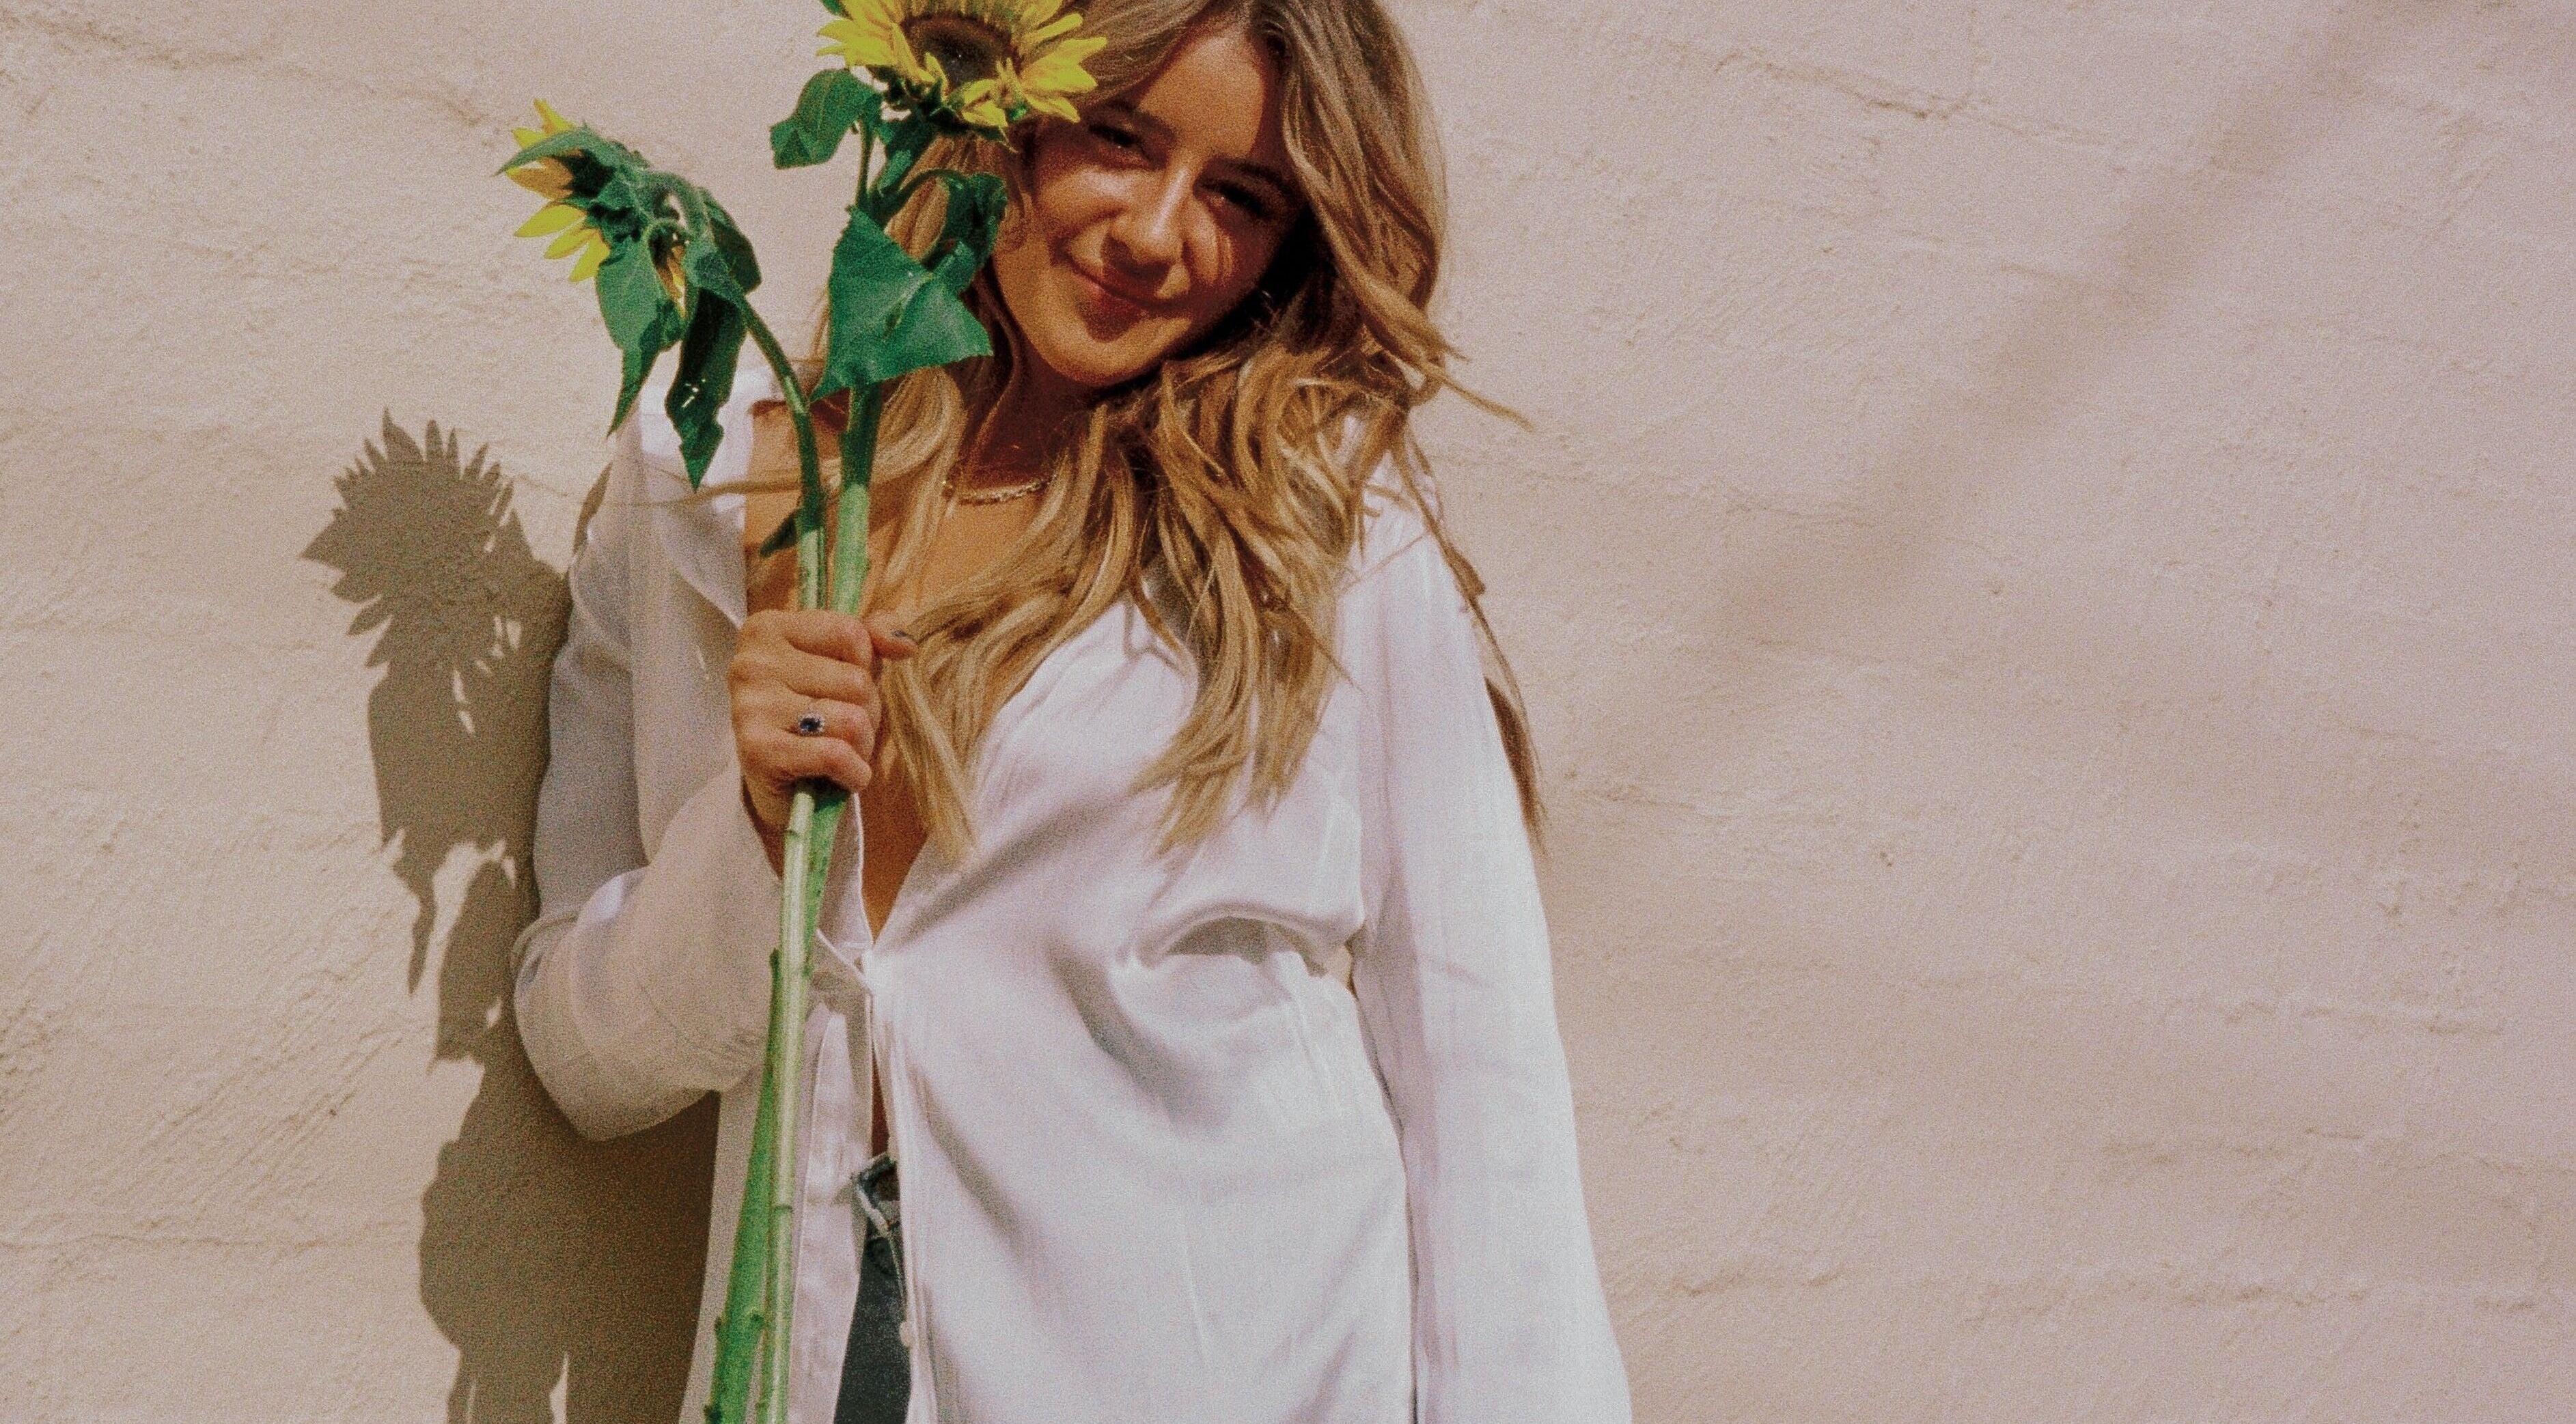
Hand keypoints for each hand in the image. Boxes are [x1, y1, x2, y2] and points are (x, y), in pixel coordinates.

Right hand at [730, 608, 918, 871]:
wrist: (779, 786)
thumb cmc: (813, 712)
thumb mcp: (843, 661)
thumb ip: (873, 634)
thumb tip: (905, 644)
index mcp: (766, 629)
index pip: (850, 634)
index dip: (865, 666)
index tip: (843, 686)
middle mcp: (751, 663)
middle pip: (856, 681)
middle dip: (867, 711)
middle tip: (844, 729)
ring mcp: (750, 707)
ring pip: (851, 719)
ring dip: (862, 745)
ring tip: (842, 752)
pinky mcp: (758, 751)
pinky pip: (835, 755)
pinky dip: (854, 773)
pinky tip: (843, 776)